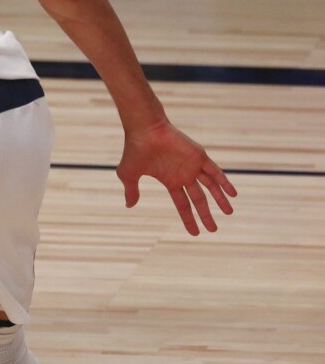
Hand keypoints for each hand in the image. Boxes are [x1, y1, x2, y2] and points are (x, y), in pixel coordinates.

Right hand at [115, 121, 237, 235]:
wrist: (144, 130)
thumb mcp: (130, 174)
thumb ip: (131, 190)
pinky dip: (225, 183)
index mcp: (170, 181)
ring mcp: (193, 166)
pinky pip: (216, 172)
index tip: (195, 232)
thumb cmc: (135, 150)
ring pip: (211, 187)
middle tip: (213, 229)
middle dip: (206, 214)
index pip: (182, 204)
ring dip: (220, 200)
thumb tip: (129, 205)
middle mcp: (183, 175)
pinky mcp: (200, 157)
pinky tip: (233, 194)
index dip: (188, 218)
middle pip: (198, 199)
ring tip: (229, 213)